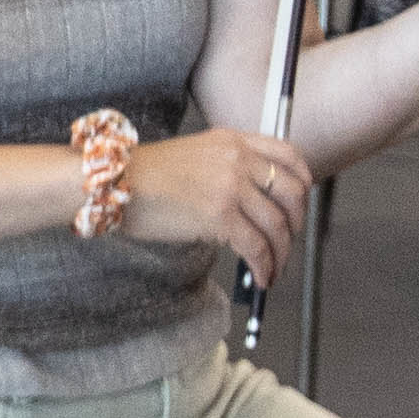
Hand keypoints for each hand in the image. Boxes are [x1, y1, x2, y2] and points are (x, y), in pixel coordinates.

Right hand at [120, 126, 310, 284]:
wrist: (115, 182)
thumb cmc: (147, 175)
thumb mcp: (196, 154)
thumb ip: (229, 166)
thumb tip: (257, 203)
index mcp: (234, 140)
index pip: (289, 155)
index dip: (303, 182)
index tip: (302, 202)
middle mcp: (238, 159)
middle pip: (292, 192)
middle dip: (296, 223)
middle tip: (288, 241)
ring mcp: (231, 186)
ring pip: (277, 225)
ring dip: (282, 253)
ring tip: (274, 268)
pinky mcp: (220, 216)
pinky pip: (257, 247)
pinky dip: (265, 266)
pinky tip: (260, 277)